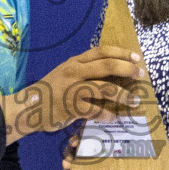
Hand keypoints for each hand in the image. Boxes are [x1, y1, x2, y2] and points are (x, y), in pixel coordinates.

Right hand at [1, 46, 146, 143]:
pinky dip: (107, 115)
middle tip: (139, 75)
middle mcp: (74, 71)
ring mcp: (72, 89)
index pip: (101, 51)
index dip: (121, 53)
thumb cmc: (51, 92)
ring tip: (135, 100)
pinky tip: (114, 118)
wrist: (28, 107)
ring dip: (124, 95)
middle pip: (107, 65)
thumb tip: (112, 74)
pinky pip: (96, 110)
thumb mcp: (65, 74)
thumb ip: (84, 71)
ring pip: (105, 88)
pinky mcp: (71, 107)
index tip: (136, 58)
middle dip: (127, 70)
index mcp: (74, 62)